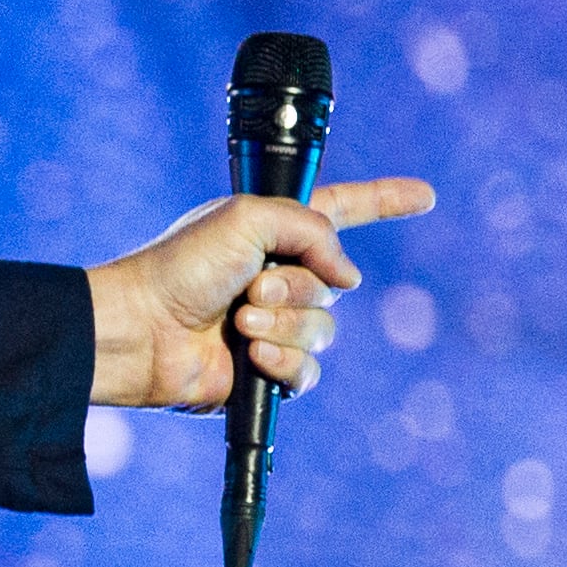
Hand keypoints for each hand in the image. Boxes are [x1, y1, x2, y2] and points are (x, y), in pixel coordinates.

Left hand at [84, 178, 436, 409]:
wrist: (140, 328)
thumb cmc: (179, 266)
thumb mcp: (251, 217)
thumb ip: (316, 229)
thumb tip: (349, 277)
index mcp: (274, 231)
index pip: (343, 210)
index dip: (385, 201)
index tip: (426, 196)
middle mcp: (277, 276)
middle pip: (335, 283)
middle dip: (299, 287)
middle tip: (247, 288)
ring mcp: (272, 324)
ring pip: (325, 329)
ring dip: (285, 324)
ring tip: (238, 321)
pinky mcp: (263, 369)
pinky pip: (307, 370)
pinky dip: (282, 361)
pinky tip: (247, 354)